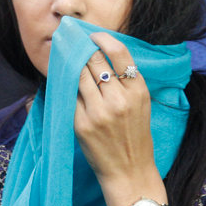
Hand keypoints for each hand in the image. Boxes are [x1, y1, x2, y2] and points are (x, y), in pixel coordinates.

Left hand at [74, 33, 157, 198]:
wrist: (129, 171)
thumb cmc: (135, 135)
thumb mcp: (141, 104)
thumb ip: (127, 81)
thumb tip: (103, 54)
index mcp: (138, 91)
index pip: (119, 53)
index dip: (104, 39)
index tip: (94, 35)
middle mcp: (119, 99)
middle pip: (95, 61)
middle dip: (83, 50)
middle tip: (74, 42)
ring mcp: (98, 112)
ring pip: (79, 75)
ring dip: (72, 64)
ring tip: (67, 58)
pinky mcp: (81, 124)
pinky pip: (70, 96)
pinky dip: (66, 85)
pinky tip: (63, 79)